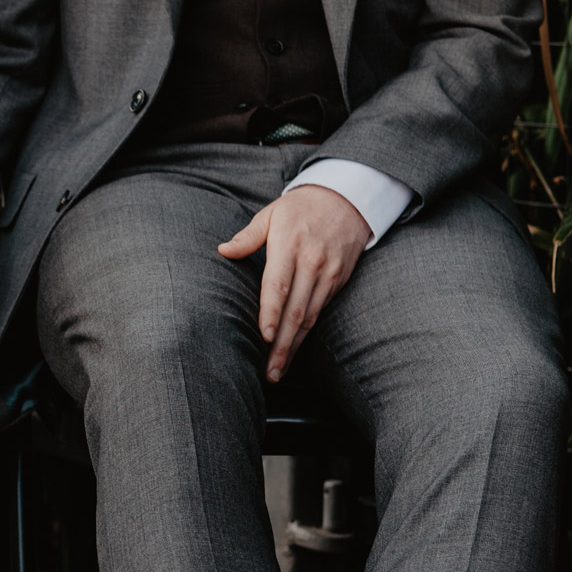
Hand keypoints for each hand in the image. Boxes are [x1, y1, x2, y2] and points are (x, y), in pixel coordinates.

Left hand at [218, 185, 370, 381]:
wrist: (347, 198)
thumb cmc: (300, 207)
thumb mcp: (272, 213)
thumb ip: (248, 236)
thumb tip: (223, 250)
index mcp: (289, 245)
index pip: (279, 284)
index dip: (272, 312)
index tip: (265, 336)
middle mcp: (311, 262)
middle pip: (296, 309)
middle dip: (283, 344)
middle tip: (270, 372)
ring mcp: (328, 273)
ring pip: (310, 316)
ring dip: (295, 346)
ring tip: (279, 370)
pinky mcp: (339, 280)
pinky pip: (322, 311)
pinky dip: (309, 333)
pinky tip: (296, 349)